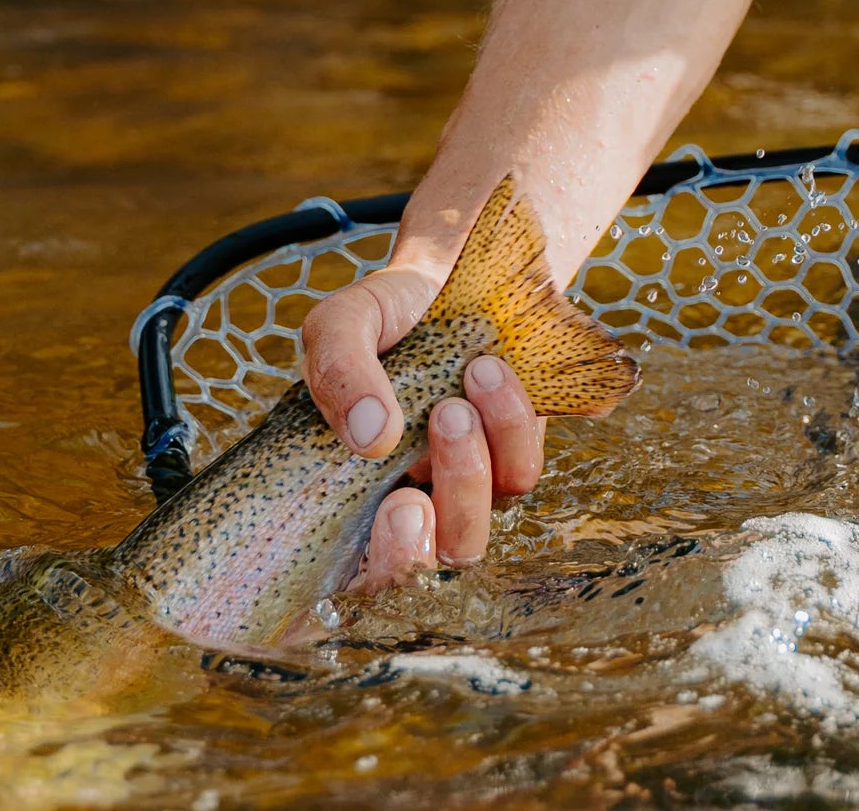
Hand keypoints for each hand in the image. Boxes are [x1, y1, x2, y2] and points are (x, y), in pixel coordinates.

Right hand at [303, 270, 544, 586]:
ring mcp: (460, 492)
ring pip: (469, 535)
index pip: (348, 585)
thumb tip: (372, 438)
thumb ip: (338, 372)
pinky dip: (507, 428)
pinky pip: (520, 475)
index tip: (388, 516)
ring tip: (453, 403)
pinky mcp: (510, 463)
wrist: (449, 274)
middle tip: (407, 494)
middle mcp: (403, 506)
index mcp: (344, 497)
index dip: (371, 578)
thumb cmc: (384, 315)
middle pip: (415, 578)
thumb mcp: (341, 325)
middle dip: (417, 550)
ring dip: (464, 474)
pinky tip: (486, 371)